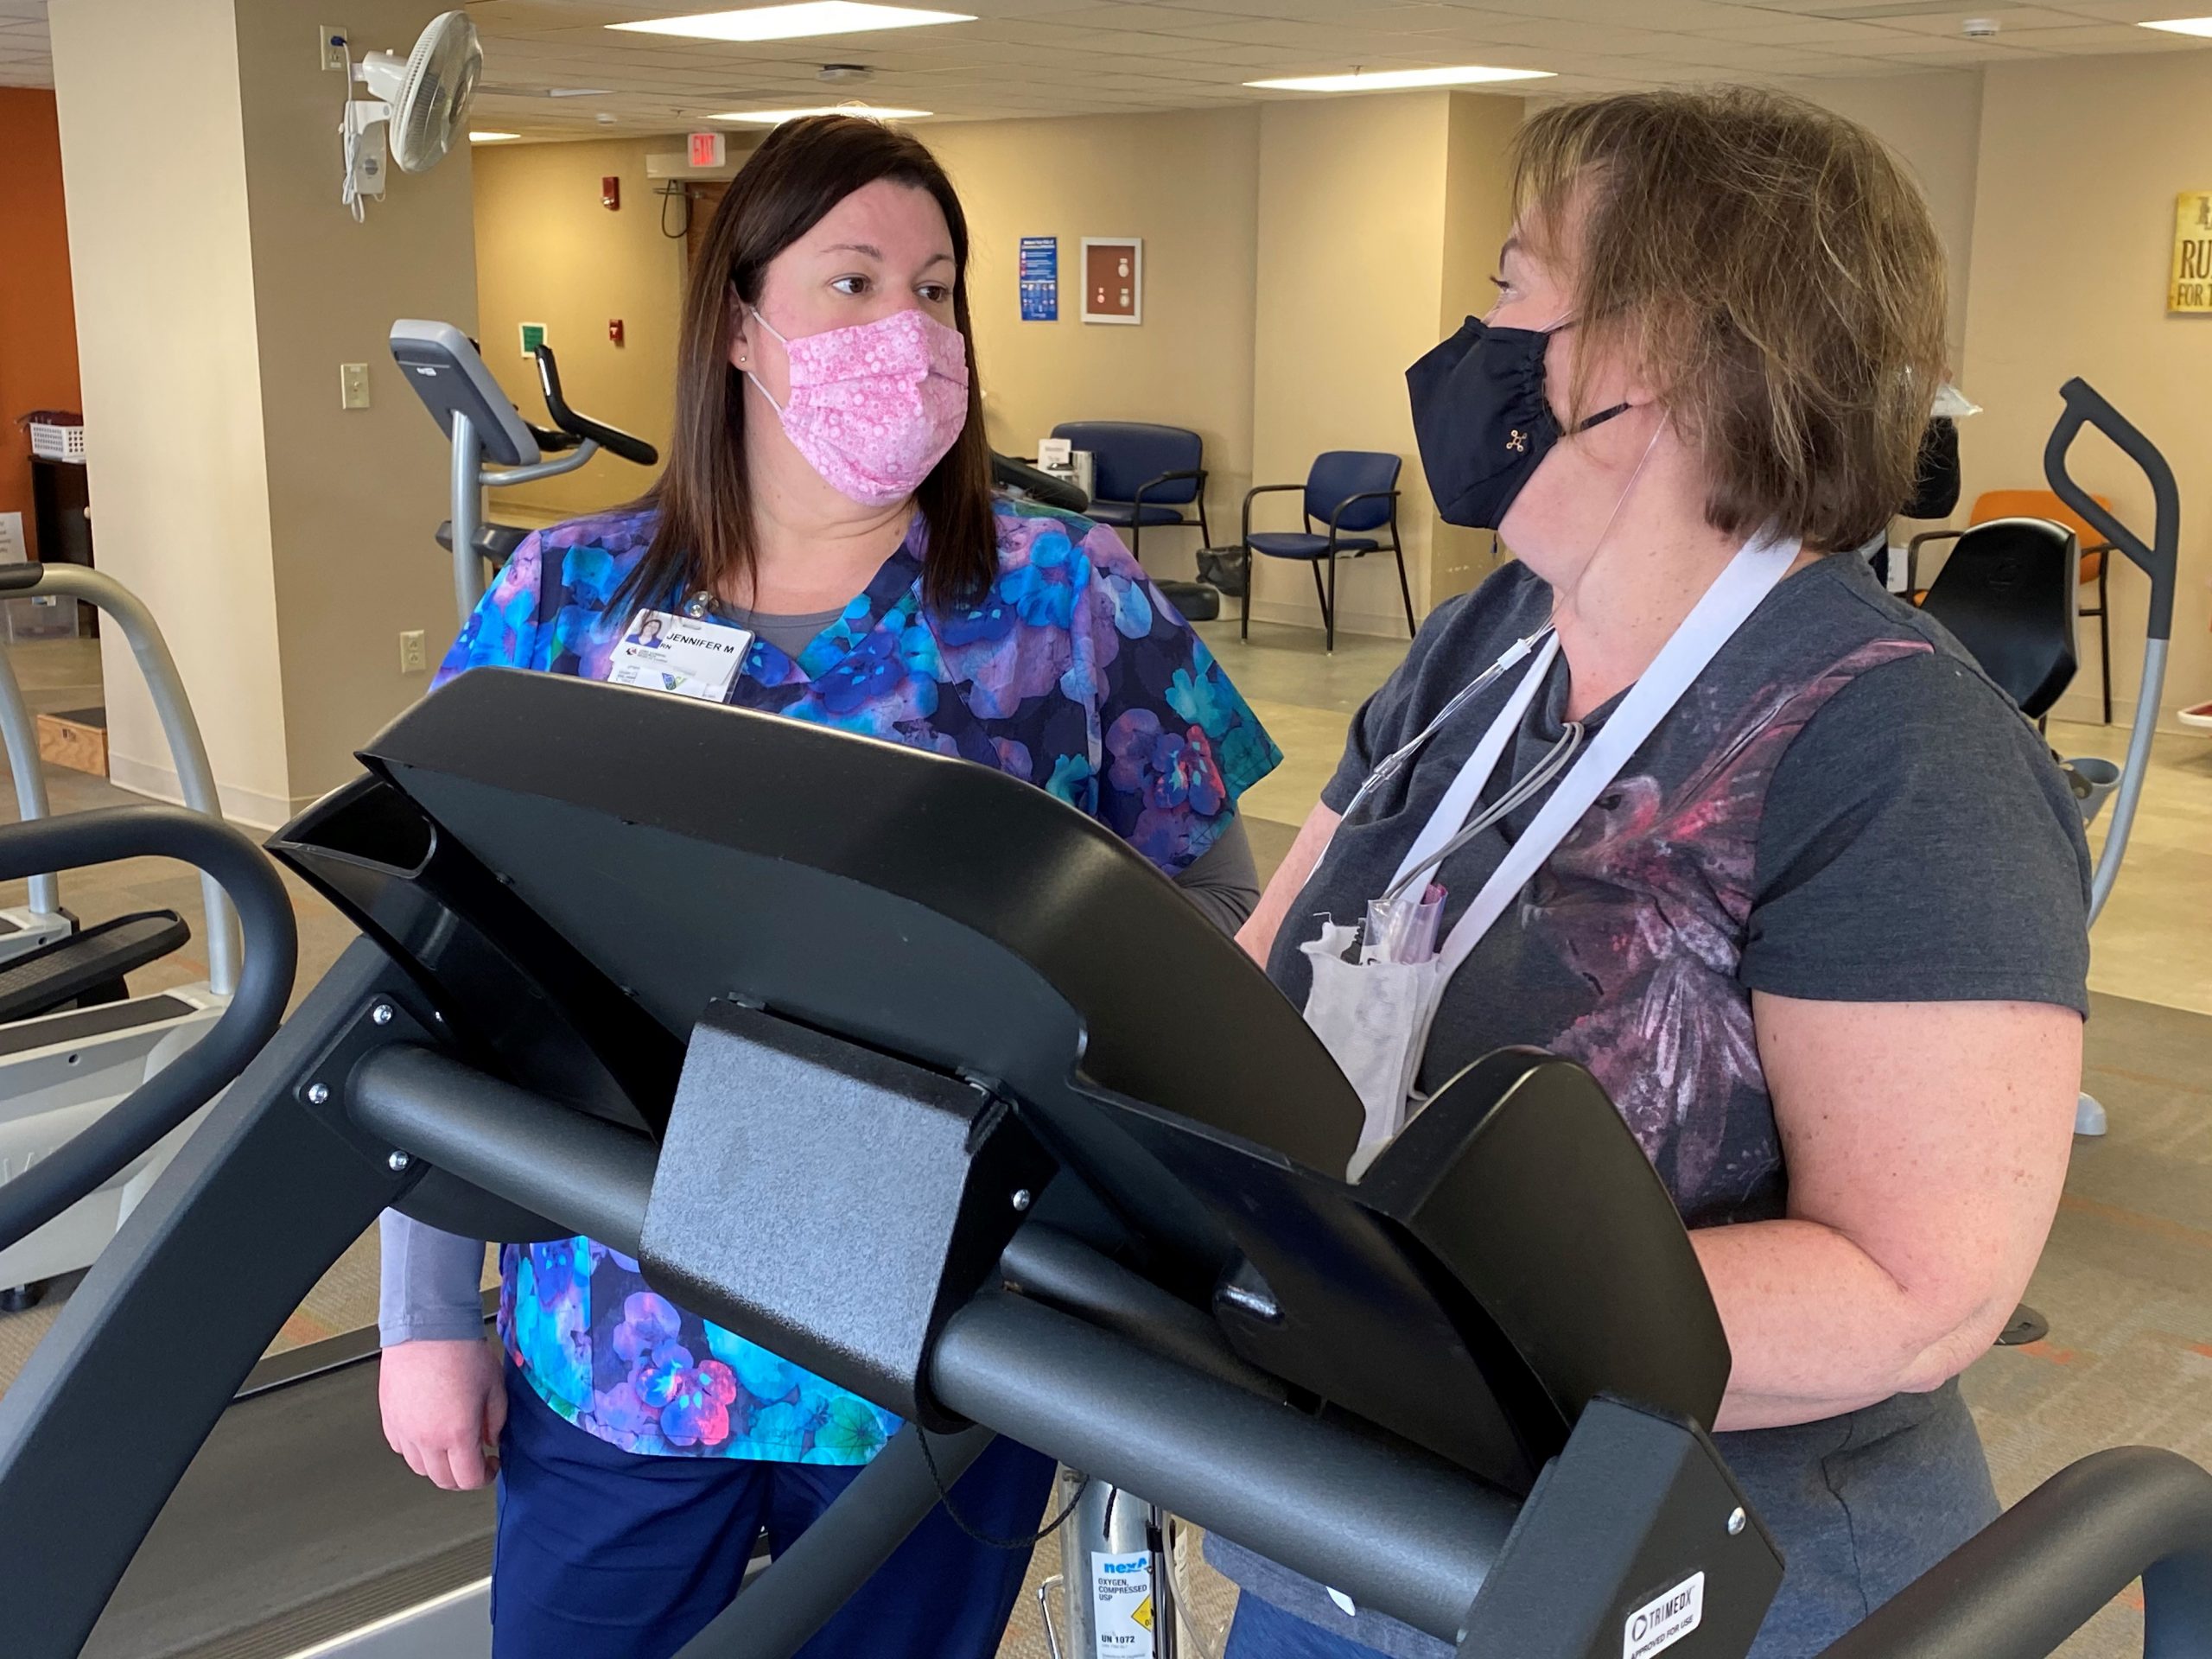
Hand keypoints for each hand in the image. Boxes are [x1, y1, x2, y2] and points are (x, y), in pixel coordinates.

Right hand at [380, 1334, 506, 1489]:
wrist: (427, 1327)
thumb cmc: (461, 1350)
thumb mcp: (494, 1386)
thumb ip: (496, 1420)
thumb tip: (490, 1439)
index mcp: (457, 1433)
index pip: (468, 1479)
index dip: (484, 1477)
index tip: (490, 1464)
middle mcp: (426, 1438)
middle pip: (442, 1480)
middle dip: (462, 1476)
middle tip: (474, 1459)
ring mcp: (404, 1430)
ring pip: (419, 1467)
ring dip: (438, 1465)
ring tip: (451, 1446)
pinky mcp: (388, 1418)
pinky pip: (401, 1447)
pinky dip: (416, 1449)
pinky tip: (429, 1433)